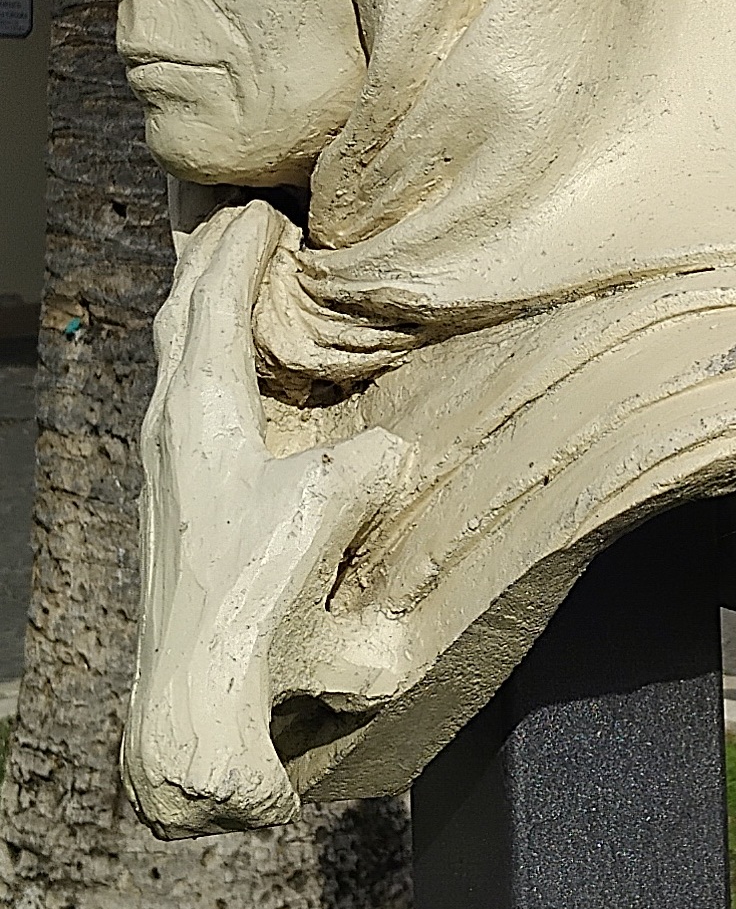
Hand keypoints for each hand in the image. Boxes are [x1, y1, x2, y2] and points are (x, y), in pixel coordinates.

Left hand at [123, 199, 410, 834]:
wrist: (187, 703)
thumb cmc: (246, 603)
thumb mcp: (323, 515)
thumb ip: (370, 466)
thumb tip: (397, 451)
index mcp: (199, 409)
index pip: (210, 297)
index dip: (238, 244)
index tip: (266, 205)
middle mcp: (171, 424)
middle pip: (181, 313)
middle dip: (210, 260)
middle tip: (246, 221)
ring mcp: (165, 463)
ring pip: (176, 355)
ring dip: (204, 308)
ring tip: (237, 281)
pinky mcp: (172, 500)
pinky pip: (182, 393)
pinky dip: (206, 356)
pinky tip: (237, 381)